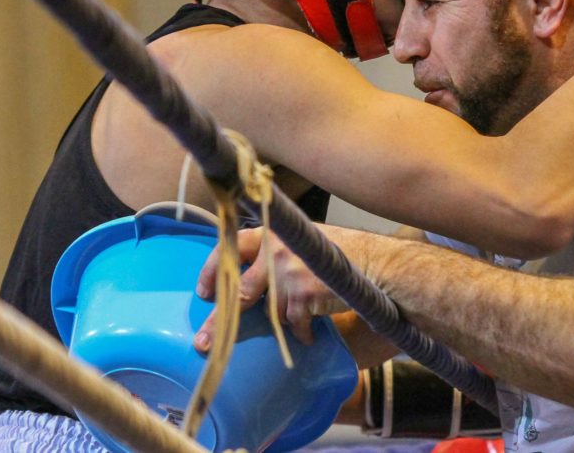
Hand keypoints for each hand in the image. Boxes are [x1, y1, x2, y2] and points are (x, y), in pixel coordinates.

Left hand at [194, 226, 349, 349]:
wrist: (371, 261)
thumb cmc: (335, 249)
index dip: (212, 271)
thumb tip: (242, 270)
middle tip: (203, 341)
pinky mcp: (303, 296)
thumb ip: (271, 247)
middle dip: (219, 320)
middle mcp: (275, 250)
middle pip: (239, 291)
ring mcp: (288, 274)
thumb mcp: (299, 238)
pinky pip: (292, 324)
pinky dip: (301, 331)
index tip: (204, 293)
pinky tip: (309, 332)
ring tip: (298, 314)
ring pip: (269, 310)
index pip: (230, 249)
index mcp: (270, 232)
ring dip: (280, 317)